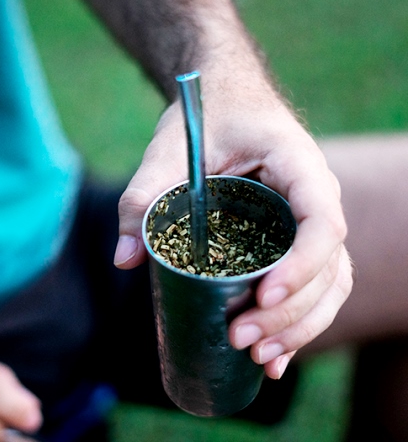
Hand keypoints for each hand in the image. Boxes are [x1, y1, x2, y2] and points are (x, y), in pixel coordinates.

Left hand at [114, 81, 352, 379]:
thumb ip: (142, 196)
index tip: (262, 295)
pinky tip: (275, 356)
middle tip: (241, 339)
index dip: (302, 265)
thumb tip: (124, 258)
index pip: (321, 221)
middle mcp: (315, 195)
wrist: (223, 97)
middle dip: (290, 312)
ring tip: (258, 356)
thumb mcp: (168, 148)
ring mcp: (309, 219)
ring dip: (300, 326)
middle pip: (329, 266)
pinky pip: (314, 284)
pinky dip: (300, 321)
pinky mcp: (293, 237)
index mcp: (297, 164)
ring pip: (329, 283)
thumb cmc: (204, 115)